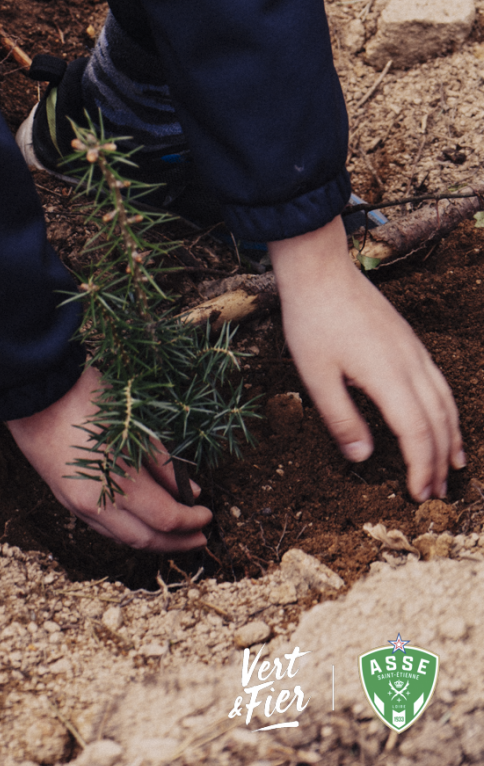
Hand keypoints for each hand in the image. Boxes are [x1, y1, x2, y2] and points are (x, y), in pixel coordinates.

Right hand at [7, 364, 212, 551]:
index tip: (208, 514)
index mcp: (118, 480)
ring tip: (175, 534)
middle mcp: (97, 503)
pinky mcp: (66, 501)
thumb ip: (162, 462)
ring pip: (124, 539)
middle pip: (147, 539)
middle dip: (178, 542)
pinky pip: (104, 529)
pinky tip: (142, 522)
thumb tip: (190, 490)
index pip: (166, 518)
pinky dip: (129, 532)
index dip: (191, 521)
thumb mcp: (133, 424)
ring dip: (154, 541)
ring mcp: (78, 505)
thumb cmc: (86, 397)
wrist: (33, 393)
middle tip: (200, 537)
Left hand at [269, 215, 464, 501]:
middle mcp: (411, 365)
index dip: (421, 468)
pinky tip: (443, 419)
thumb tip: (363, 458)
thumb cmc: (312, 321)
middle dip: (440, 462)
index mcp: (388, 377)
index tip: (419, 496)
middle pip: (438, 423)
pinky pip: (439, 384)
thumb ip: (341, 419)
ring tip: (453, 467)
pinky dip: (447, 410)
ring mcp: (414, 351)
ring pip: (445, 402)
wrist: (320, 270)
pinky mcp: (410, 342)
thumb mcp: (316, 375)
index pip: (417, 434)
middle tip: (436, 495)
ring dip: (450, 438)